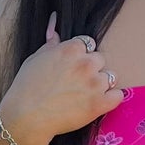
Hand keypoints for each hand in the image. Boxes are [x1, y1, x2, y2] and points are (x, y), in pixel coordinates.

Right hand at [0, 9, 125, 144]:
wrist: (26, 117)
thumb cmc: (26, 88)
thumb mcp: (35, 59)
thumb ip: (51, 44)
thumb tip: (55, 27)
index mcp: (71, 49)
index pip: (87, 44)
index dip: (80, 55)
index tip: (72, 67)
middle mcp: (86, 63)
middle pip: (100, 59)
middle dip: (91, 69)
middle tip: (77, 83)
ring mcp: (95, 83)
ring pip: (110, 77)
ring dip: (100, 84)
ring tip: (84, 95)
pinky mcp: (100, 104)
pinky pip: (118, 95)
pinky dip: (111, 99)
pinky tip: (99, 103)